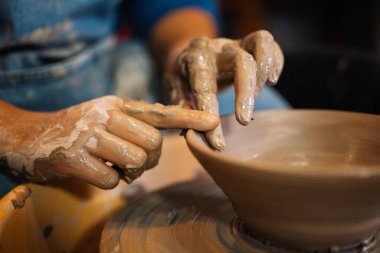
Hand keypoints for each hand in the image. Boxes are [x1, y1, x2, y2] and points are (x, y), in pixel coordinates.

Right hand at [2, 96, 218, 188]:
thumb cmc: (77, 129)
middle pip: (153, 144)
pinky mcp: (74, 157)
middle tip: (132, 161)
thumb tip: (168, 132)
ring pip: (135, 162)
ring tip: (111, 165)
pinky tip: (92, 171)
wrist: (30, 137)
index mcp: (117, 105)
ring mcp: (89, 135)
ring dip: (128, 172)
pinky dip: (107, 181)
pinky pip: (111, 179)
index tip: (213, 122)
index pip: (159, 112)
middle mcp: (105, 115)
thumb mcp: (106, 116)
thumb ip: (134, 122)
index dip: (188, 118)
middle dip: (149, 159)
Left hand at [166, 30, 283, 149]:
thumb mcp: (173, 88)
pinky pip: (271, 44)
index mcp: (194, 60)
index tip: (218, 143)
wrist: (190, 51)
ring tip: (257, 96)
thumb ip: (180, 103)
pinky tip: (272, 81)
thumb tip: (190, 126)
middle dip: (246, 93)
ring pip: (261, 42)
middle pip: (241, 61)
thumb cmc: (182, 75)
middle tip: (244, 121)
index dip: (211, 118)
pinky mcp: (250, 43)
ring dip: (264, 72)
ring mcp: (236, 43)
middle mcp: (217, 48)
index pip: (204, 90)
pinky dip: (276, 62)